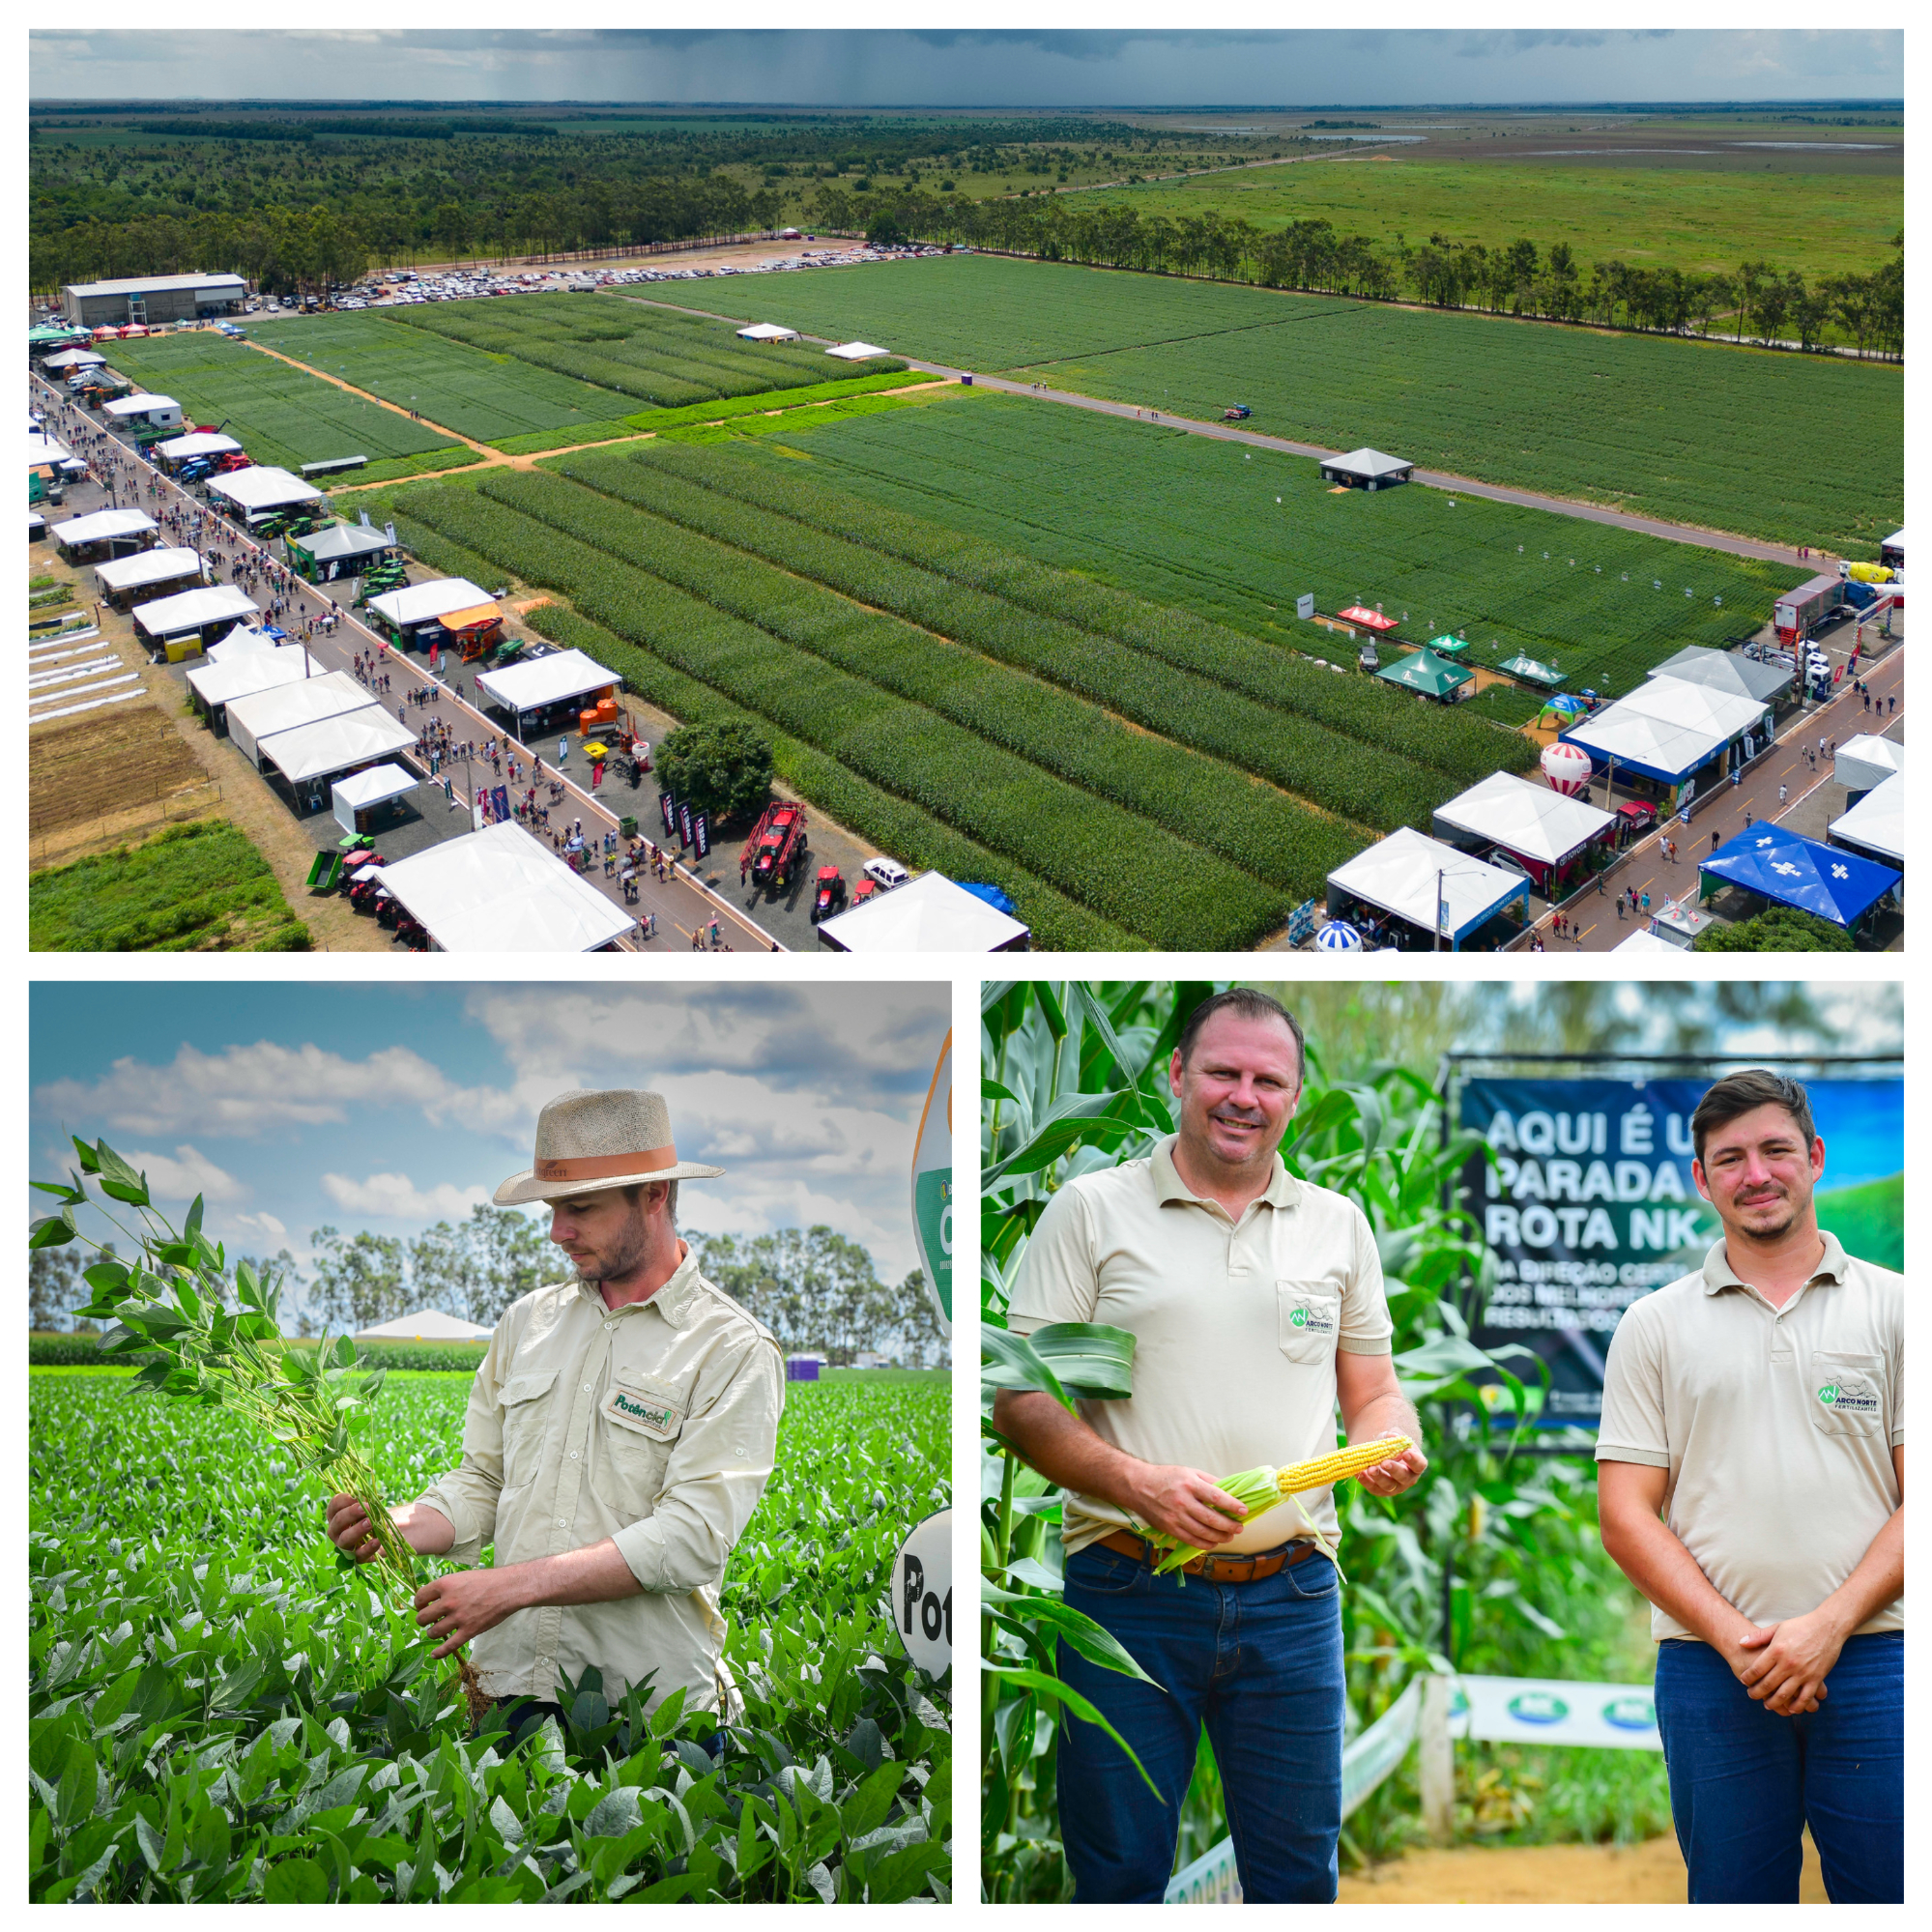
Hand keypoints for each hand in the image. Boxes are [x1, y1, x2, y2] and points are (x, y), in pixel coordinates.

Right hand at [326, 1493, 384, 1563]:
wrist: (383, 1532)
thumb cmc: (371, 1515)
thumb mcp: (368, 1506)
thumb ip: (365, 1501)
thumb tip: (366, 1498)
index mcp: (336, 1515)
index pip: (334, 1506)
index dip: (344, 1500)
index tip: (356, 1496)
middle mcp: (336, 1531)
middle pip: (337, 1522)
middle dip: (350, 1514)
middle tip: (364, 1509)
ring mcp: (345, 1546)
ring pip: (345, 1540)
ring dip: (357, 1530)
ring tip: (370, 1523)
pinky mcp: (357, 1557)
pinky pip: (360, 1555)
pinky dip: (368, 1548)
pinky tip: (377, 1540)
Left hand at [413, 1568, 526, 1660]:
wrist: (508, 1588)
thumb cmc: (487, 1580)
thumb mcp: (462, 1577)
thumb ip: (446, 1588)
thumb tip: (432, 1600)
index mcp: (446, 1584)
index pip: (420, 1597)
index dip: (419, 1603)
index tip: (423, 1606)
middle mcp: (449, 1601)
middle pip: (422, 1618)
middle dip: (423, 1620)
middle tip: (430, 1619)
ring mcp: (458, 1618)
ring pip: (433, 1632)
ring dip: (433, 1633)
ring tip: (439, 1630)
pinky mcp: (468, 1631)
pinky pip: (448, 1647)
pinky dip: (439, 1653)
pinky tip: (434, 1654)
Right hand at [1130, 1464, 1252, 1549]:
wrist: (1139, 1486)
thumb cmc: (1166, 1477)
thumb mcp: (1189, 1472)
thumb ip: (1209, 1482)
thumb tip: (1230, 1491)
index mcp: (1189, 1484)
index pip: (1216, 1497)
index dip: (1232, 1505)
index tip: (1243, 1510)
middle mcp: (1182, 1501)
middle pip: (1211, 1518)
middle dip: (1229, 1525)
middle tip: (1239, 1528)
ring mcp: (1175, 1517)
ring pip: (1203, 1532)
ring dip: (1220, 1537)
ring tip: (1230, 1536)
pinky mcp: (1169, 1528)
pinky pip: (1191, 1540)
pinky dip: (1205, 1543)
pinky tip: (1214, 1542)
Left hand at [1357, 1442, 1428, 1497]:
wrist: (1380, 1453)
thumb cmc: (1392, 1445)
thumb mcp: (1393, 1437)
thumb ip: (1394, 1436)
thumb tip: (1391, 1435)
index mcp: (1415, 1465)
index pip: (1419, 1464)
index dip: (1413, 1460)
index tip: (1406, 1453)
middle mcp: (1407, 1478)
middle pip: (1403, 1477)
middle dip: (1394, 1470)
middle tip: (1385, 1463)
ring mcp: (1394, 1487)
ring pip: (1388, 1485)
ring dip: (1379, 1477)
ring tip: (1370, 1469)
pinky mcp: (1380, 1490)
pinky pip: (1373, 1487)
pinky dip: (1365, 1480)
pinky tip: (1358, 1472)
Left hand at [1735, 1609, 1846, 1715]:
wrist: (1827, 1627)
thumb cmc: (1800, 1626)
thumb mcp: (1777, 1627)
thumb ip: (1758, 1636)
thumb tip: (1741, 1642)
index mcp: (1777, 1650)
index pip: (1757, 1669)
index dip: (1748, 1677)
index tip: (1743, 1681)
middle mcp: (1788, 1663)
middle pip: (1768, 1684)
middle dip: (1757, 1692)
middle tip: (1751, 1695)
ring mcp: (1803, 1673)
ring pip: (1785, 1694)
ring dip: (1774, 1702)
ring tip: (1767, 1705)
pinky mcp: (1817, 1679)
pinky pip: (1806, 1697)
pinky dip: (1798, 1706)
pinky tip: (1791, 1709)